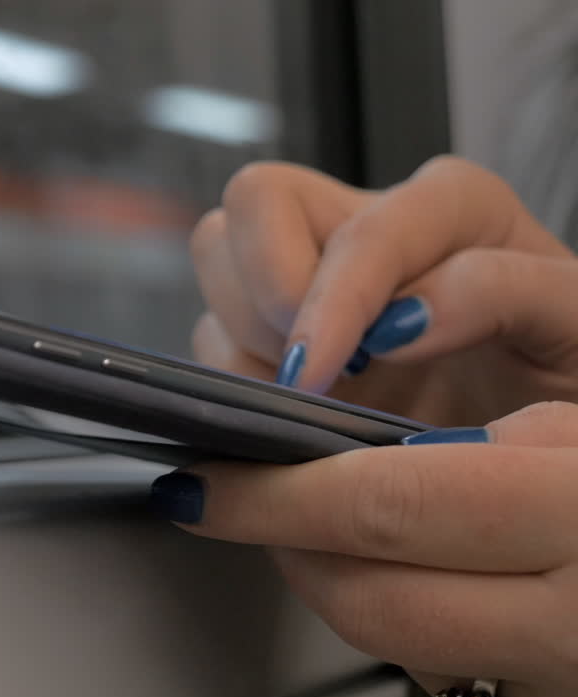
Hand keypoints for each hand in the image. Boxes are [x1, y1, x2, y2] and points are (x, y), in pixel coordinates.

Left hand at [151, 402, 577, 696]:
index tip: (206, 476)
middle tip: (220, 501)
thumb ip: (500, 369)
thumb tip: (364, 391)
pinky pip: (449, 670)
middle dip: (279, 545)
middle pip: (376, 594)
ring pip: (401, 643)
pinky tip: (374, 571)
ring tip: (289, 531)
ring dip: (324, 584)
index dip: (277, 493)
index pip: (389, 501)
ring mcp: (575, 676)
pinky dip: (392, 619)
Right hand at [191, 156, 577, 425]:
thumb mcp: (570, 321)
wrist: (544, 436)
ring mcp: (310, 280)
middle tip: (317, 371)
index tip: (322, 376)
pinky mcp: (273, 338)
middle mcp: (366, 228)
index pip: (357, 229)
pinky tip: (294, 409)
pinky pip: (210, 336)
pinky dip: (234, 375)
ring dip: (246, 337)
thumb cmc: (563, 373)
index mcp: (449, 207)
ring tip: (311, 394)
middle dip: (265, 293)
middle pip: (253, 203)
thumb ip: (505, 291)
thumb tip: (402, 318)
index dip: (331, 301)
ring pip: (216, 260)